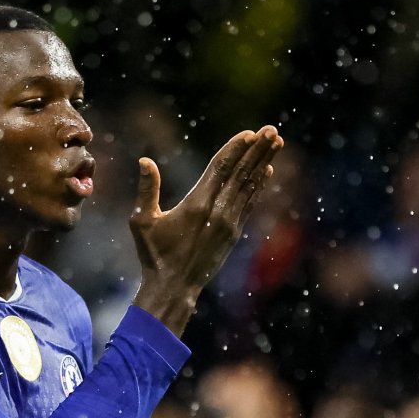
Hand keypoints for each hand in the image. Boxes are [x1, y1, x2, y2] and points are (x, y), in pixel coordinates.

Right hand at [129, 125, 282, 335]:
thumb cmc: (154, 254)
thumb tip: (145, 160)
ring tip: (276, 142)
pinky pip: (249, 203)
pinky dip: (258, 185)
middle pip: (241, 173)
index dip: (236, 149)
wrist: (174, 288)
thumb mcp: (142, 221)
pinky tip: (267, 170)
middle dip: (257, 150)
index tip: (250, 133)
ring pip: (249, 185)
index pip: (220, 169)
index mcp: (196, 205)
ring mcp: (229, 223)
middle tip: (271, 129)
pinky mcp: (233, 233)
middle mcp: (217, 211)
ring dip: (263, 162)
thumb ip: (147, 190)